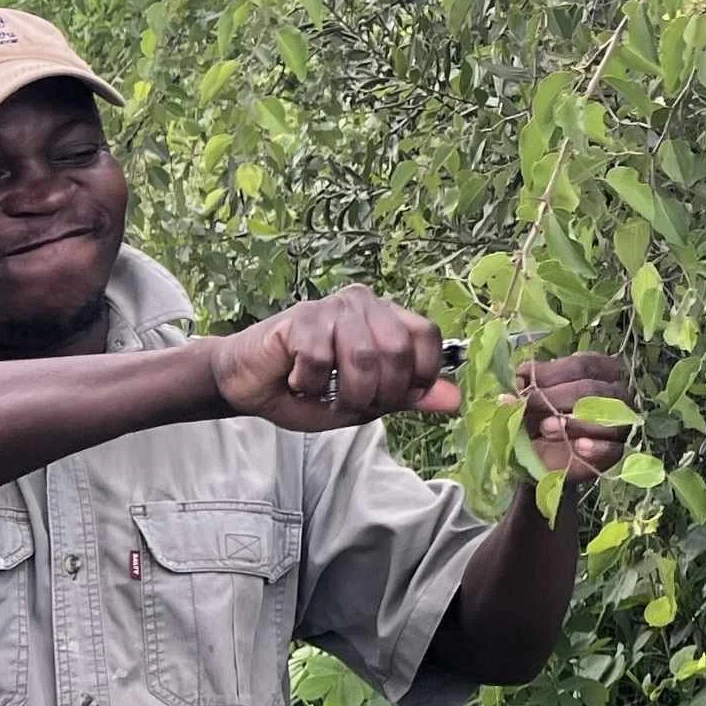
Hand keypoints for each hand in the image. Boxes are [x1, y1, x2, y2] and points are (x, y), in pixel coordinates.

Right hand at [208, 285, 461, 432]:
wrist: (250, 384)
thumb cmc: (310, 389)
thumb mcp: (368, 402)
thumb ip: (410, 397)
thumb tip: (455, 401)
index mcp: (387, 316)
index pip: (427, 337)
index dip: (419, 377)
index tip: (393, 399)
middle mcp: (363, 303)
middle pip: (397, 351)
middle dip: (379, 394)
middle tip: (351, 402)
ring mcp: (332, 307)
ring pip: (361, 358)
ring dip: (343, 394)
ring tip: (324, 395)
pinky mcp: (301, 318)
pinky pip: (319, 360)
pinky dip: (308, 384)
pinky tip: (296, 380)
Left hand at [505, 352, 631, 483]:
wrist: (547, 457)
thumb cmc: (543, 417)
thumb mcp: (533, 400)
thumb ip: (527, 389)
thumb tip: (514, 385)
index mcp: (599, 370)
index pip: (583, 365)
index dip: (551, 372)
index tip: (522, 378)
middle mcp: (615, 392)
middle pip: (591, 389)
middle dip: (555, 397)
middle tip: (529, 404)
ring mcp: (620, 422)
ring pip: (605, 416)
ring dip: (572, 422)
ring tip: (545, 428)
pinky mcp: (616, 451)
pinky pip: (612, 448)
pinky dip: (596, 447)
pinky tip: (578, 446)